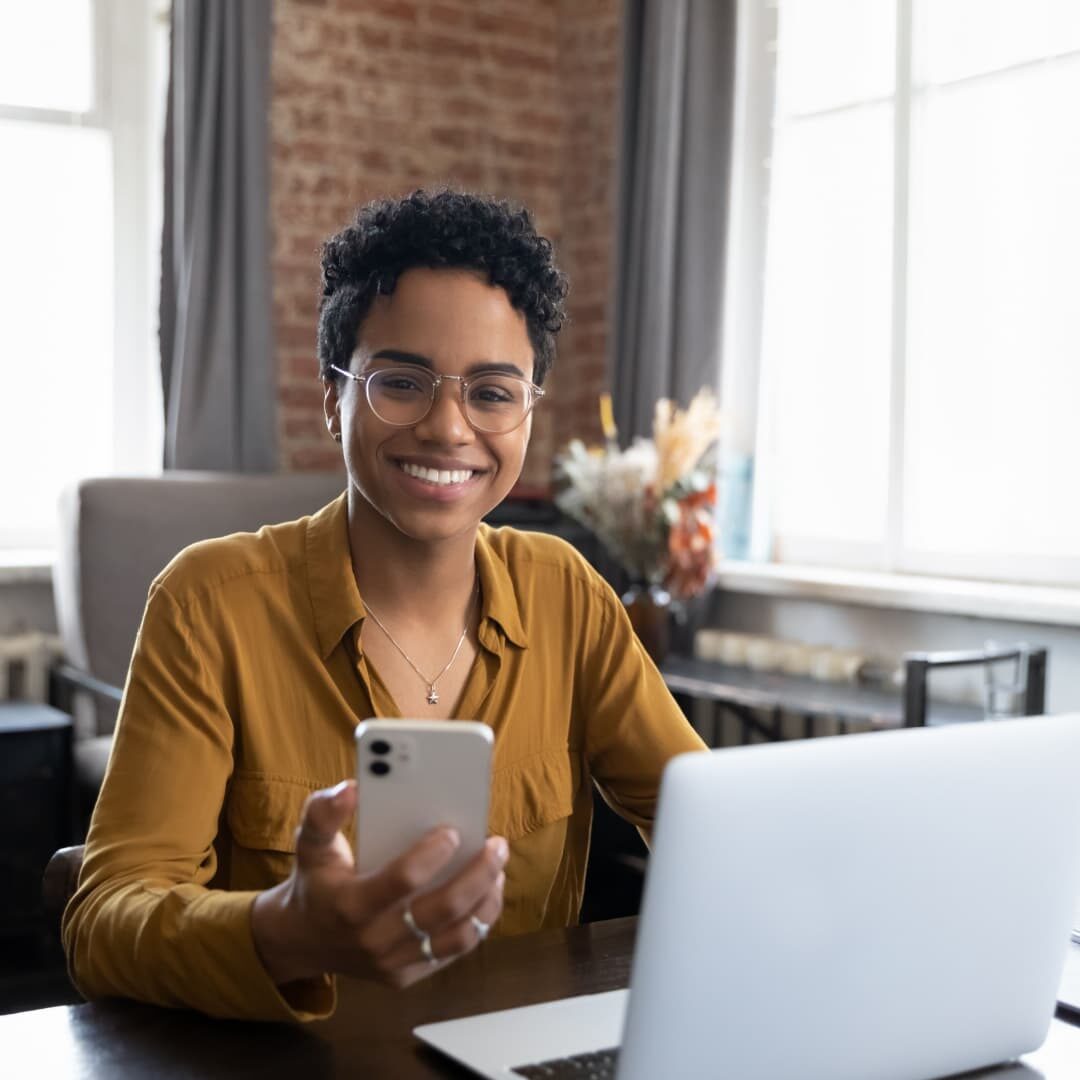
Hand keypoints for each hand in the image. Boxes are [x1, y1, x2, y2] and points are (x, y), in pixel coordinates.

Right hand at [251, 779, 507, 987]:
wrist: (301, 940)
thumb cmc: (316, 881)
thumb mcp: (309, 843)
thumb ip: (323, 812)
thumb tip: (350, 788)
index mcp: (350, 905)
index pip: (403, 880)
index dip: (432, 854)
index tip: (453, 830)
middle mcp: (372, 940)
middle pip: (442, 910)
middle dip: (478, 874)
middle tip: (498, 845)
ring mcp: (392, 963)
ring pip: (457, 937)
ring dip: (487, 900)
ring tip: (499, 869)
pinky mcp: (406, 976)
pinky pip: (454, 952)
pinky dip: (479, 923)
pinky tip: (488, 893)